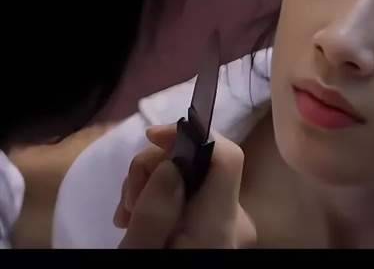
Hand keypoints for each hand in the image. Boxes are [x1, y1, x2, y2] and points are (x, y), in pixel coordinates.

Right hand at [114, 125, 256, 247]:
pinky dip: (164, 197)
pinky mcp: (216, 224)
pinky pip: (192, 194)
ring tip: (129, 214)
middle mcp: (233, 217)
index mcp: (220, 223)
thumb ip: (155, 209)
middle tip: (127, 200)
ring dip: (154, 183)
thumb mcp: (141, 251)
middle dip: (156, 168)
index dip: (193, 134)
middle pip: (201, 163)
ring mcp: (227, 221)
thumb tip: (172, 164)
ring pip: (192, 176)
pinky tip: (142, 217)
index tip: (151, 138)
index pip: (228, 157)